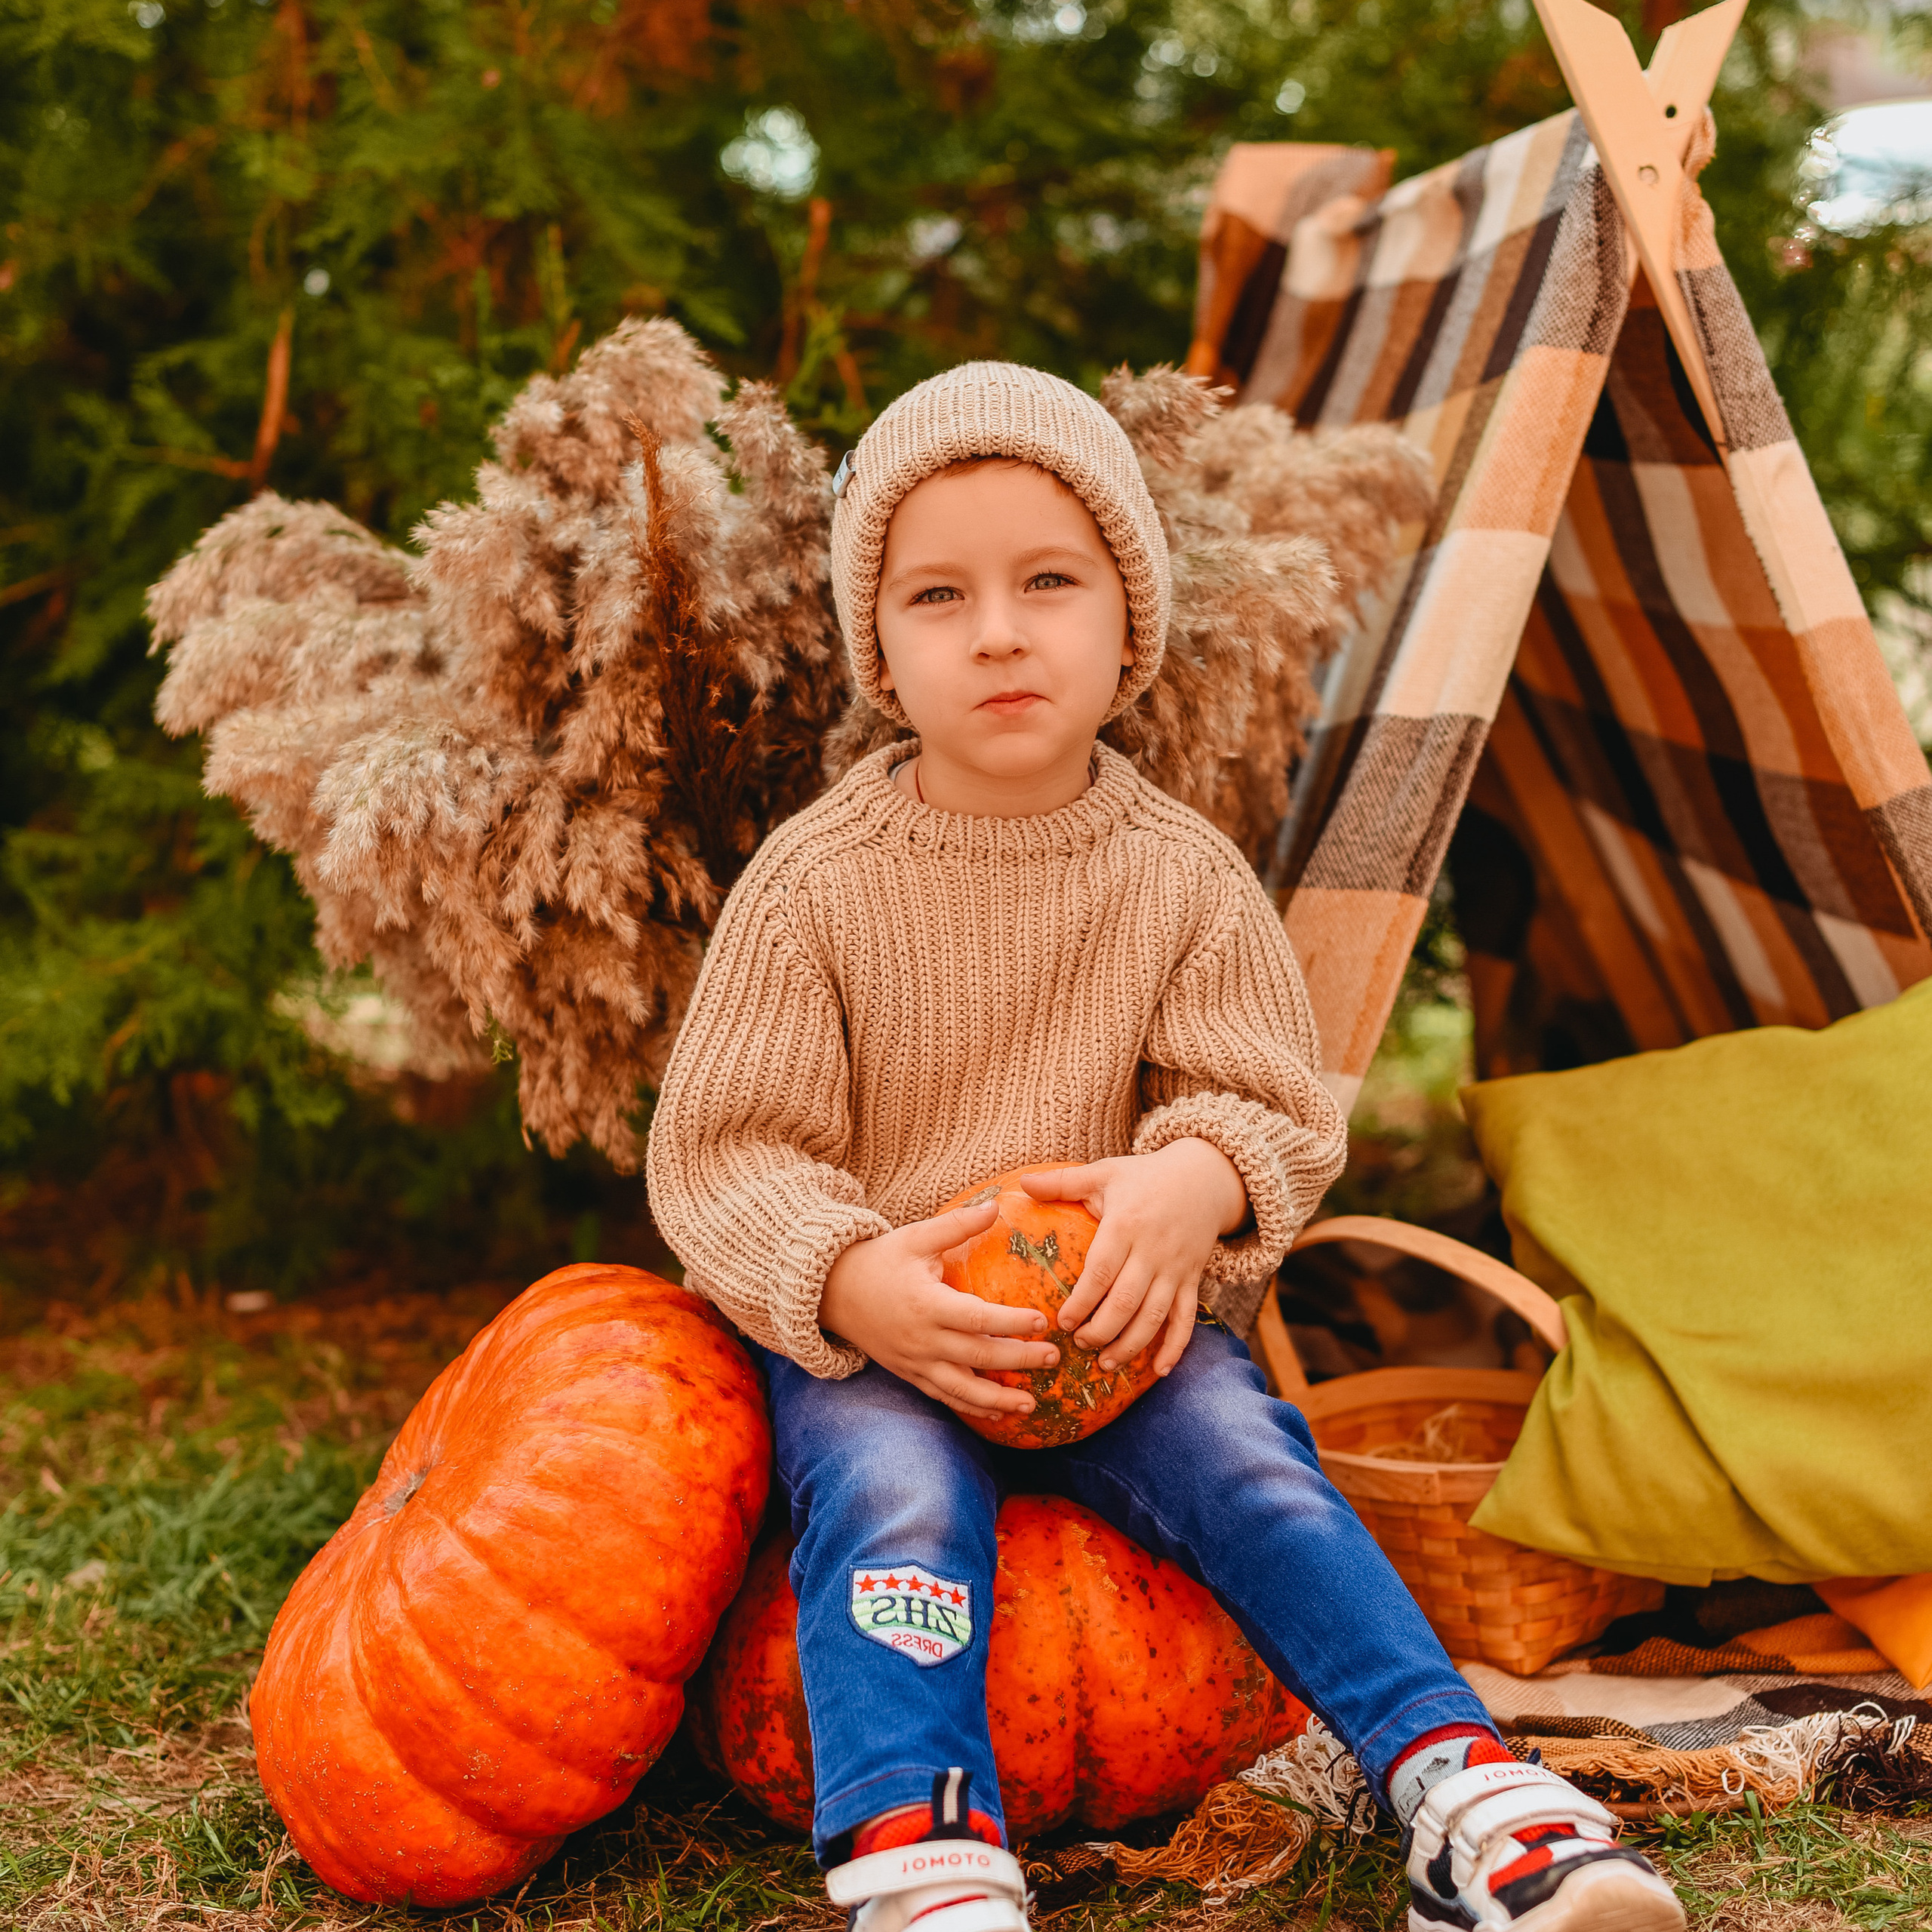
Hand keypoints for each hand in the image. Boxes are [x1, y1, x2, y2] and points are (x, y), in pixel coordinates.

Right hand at [819, 1198, 1064, 1420]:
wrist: (832, 1292)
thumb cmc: (879, 1260)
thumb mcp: (916, 1237)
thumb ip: (957, 1224)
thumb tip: (996, 1204)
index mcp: (927, 1304)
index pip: (978, 1319)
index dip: (1011, 1323)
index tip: (1043, 1321)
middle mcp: (922, 1339)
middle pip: (978, 1356)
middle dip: (1019, 1360)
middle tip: (1054, 1358)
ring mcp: (915, 1362)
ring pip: (961, 1388)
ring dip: (998, 1400)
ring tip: (1031, 1404)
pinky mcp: (909, 1374)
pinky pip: (943, 1396)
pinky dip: (971, 1407)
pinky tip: (998, 1413)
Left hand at [1020, 1141, 1246, 1377]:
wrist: (1204, 1177)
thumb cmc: (1144, 1177)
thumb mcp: (1104, 1172)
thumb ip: (1063, 1181)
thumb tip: (1022, 1182)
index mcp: (1125, 1225)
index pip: (1101, 1272)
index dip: (1081, 1301)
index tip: (1062, 1322)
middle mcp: (1152, 1251)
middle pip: (1126, 1301)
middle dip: (1101, 1330)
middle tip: (1079, 1345)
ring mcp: (1175, 1269)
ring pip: (1154, 1316)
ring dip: (1131, 1345)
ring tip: (1106, 1363)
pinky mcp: (1193, 1280)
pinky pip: (1187, 1318)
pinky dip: (1175, 1347)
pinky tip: (1159, 1370)